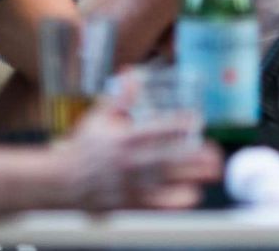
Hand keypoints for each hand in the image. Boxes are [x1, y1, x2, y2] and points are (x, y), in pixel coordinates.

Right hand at [53, 98, 221, 210]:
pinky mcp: (131, 202)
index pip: (156, 129)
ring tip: (213, 171)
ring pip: (168, 181)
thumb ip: (120, 98)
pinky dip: (177, 200)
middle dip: (195, 156)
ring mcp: (131, 183)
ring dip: (193, 176)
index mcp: (122, 138)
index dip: (179, 124)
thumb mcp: (98, 117)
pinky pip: (158, 203)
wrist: (62, 180)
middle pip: (169, 158)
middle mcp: (129, 161)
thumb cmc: (83, 147)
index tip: (196, 119)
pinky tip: (192, 194)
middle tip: (215, 152)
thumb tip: (132, 74)